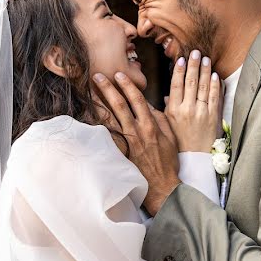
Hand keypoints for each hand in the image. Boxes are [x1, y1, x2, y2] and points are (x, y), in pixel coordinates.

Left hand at [92, 71, 180, 215]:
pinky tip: (89, 117)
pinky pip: (107, 136)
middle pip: (120, 106)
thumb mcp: (171, 137)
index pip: (138, 100)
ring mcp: (127, 143)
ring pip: (110, 119)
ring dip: (99, 104)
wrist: (162, 186)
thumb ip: (161, 119)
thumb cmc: (168, 162)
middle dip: (108, 89)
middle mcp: (138, 132)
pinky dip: (98, 125)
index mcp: (151, 126)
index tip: (119, 74)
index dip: (127, 86)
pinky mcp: (121, 153)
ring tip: (89, 93)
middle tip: (97, 76)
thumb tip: (150, 106)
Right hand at [165, 50, 222, 151]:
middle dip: (192, 65)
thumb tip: (167, 96)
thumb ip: (168, 108)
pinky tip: (214, 74)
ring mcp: (201, 112)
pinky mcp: (213, 116)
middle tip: (194, 52)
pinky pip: (215, 97)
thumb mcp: (168, 124)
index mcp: (174, 110)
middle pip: (190, 82)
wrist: (194, 157)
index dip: (178, 70)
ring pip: (203, 87)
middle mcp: (187, 109)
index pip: (176, 85)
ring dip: (204, 71)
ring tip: (204, 59)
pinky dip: (215, 85)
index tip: (180, 59)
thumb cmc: (179, 141)